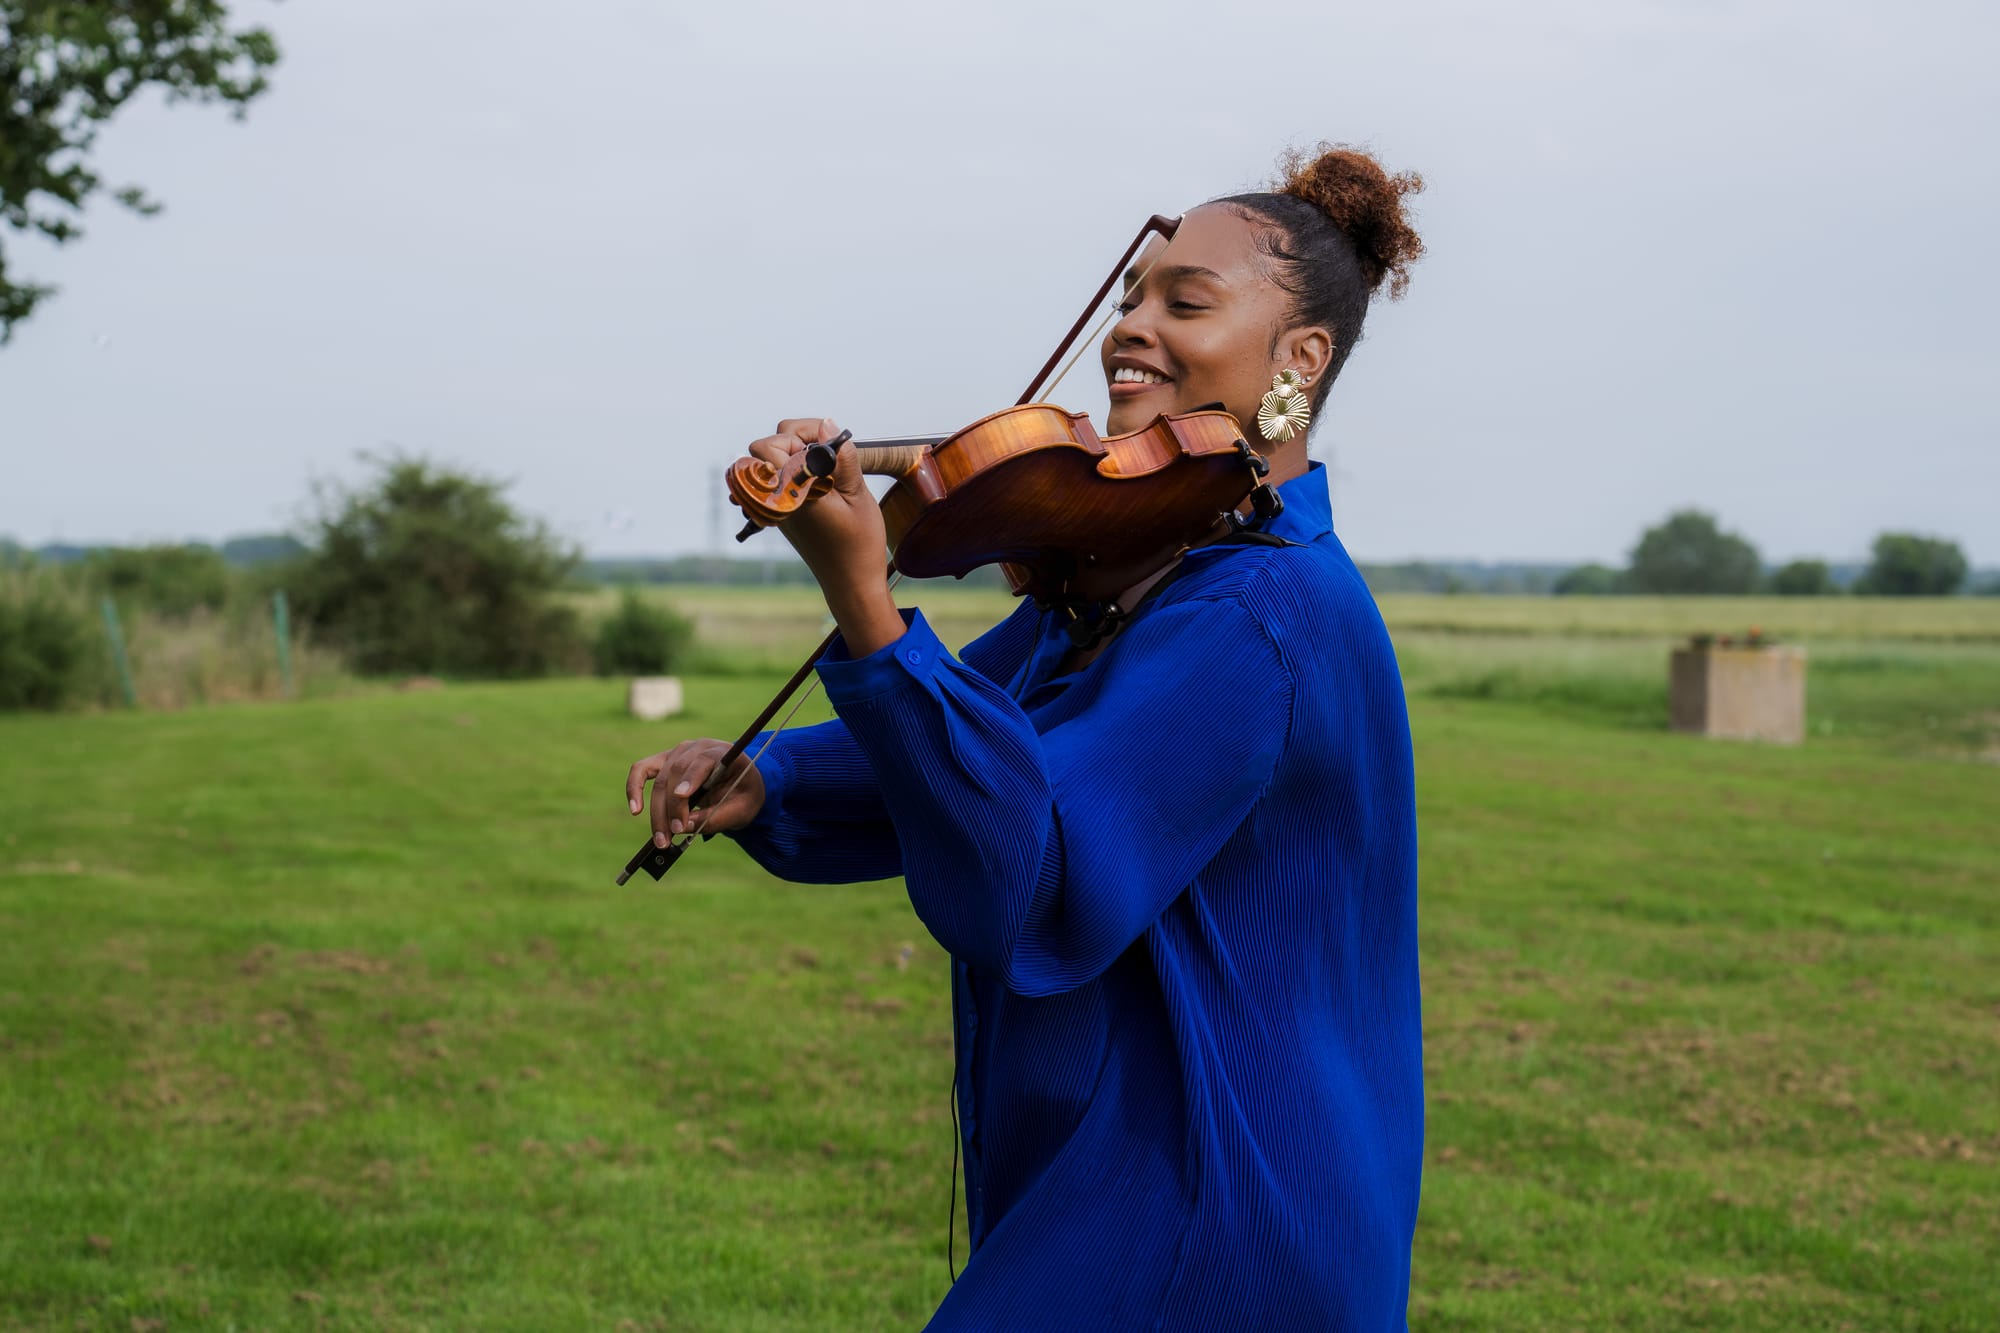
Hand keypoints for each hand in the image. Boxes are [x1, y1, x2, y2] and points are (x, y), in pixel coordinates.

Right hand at [626, 739, 765, 846]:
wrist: (740, 783)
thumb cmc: (743, 795)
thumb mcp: (741, 810)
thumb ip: (716, 817)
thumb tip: (682, 828)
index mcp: (723, 753)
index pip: (704, 761)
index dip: (691, 778)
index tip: (682, 796)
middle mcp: (697, 748)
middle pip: (677, 774)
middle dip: (672, 808)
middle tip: (672, 836)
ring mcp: (677, 753)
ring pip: (660, 780)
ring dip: (657, 811)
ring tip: (660, 839)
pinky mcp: (663, 761)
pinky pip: (641, 770)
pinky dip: (634, 788)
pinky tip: (635, 810)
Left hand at [744, 418, 904, 655]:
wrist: (851, 582)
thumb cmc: (859, 542)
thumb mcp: (858, 494)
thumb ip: (841, 457)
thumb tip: (827, 424)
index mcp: (791, 492)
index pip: (771, 444)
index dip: (800, 435)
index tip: (829, 446)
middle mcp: (776, 497)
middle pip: (767, 446)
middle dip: (797, 441)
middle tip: (829, 456)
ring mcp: (776, 505)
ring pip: (771, 460)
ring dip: (796, 454)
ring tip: (827, 468)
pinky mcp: (782, 511)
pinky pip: (776, 478)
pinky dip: (794, 470)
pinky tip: (816, 477)